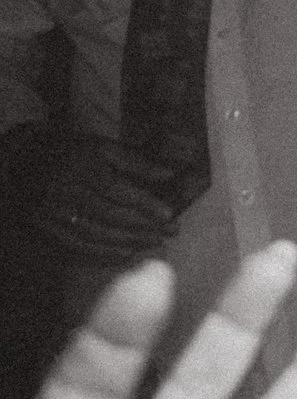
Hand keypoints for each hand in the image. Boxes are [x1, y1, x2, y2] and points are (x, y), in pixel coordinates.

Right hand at [32, 135, 177, 261]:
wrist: (23, 160)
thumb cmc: (71, 151)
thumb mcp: (102, 146)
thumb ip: (135, 161)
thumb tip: (169, 174)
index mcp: (80, 168)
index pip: (117, 190)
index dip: (145, 204)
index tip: (169, 215)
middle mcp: (65, 191)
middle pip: (110, 215)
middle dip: (144, 226)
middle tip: (170, 232)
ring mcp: (52, 212)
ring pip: (96, 233)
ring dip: (129, 241)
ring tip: (155, 242)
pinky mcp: (45, 227)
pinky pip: (78, 245)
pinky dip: (105, 252)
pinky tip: (126, 252)